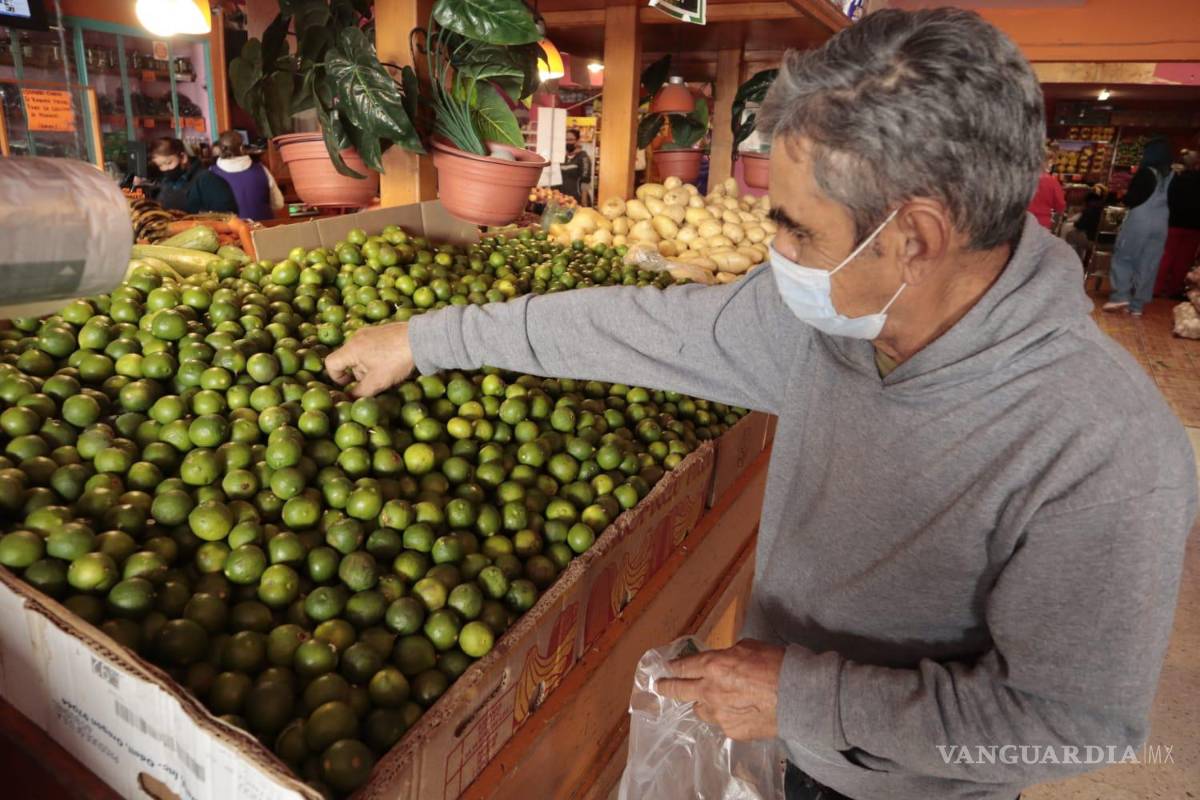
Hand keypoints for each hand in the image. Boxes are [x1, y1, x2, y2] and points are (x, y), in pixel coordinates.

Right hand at [324, 321, 414, 396]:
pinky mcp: (382, 330)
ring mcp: (370, 331)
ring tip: (386, 373)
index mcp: (351, 348)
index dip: (336, 378)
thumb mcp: (377, 382)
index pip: (331, 363)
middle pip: (347, 360)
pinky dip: (376, 357)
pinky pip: (371, 347)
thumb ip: (360, 393)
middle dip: (357, 374)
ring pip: (360, 354)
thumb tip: (350, 400)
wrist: (421, 339)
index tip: (350, 386)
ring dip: (368, 367)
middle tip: (373, 382)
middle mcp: (357, 337)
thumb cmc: (396, 360)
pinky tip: (392, 363)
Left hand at [658, 640, 784, 740]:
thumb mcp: (748, 647)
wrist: (796, 696)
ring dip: (702, 703)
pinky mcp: (731, 731)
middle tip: (661, 686)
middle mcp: (709, 691)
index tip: (667, 668)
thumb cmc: (775, 664)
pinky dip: (726, 716)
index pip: (683, 666)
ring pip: (700, 710)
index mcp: (712, 665)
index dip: (673, 667)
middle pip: (678, 691)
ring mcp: (719, 714)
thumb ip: (727, 655)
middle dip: (666, 687)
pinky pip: (722, 722)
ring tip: (712, 701)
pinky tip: (740, 712)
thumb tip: (722, 660)